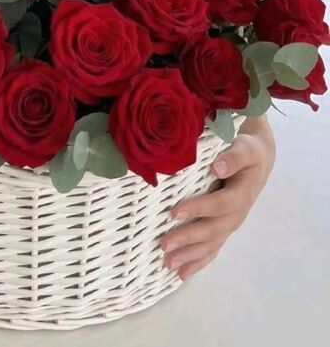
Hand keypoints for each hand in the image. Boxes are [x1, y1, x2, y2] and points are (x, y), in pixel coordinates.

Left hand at [158, 126, 274, 280]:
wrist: (258, 161)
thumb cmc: (248, 151)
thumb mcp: (245, 148)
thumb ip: (233, 157)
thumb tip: (218, 167)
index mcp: (241, 194)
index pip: (219, 204)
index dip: (198, 209)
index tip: (175, 212)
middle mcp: (237, 213)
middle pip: (212, 230)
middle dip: (188, 238)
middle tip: (164, 244)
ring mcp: (230, 223)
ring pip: (211, 244)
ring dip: (190, 256)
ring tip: (169, 264)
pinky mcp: (224, 228)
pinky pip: (212, 248)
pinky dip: (198, 262)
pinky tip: (182, 274)